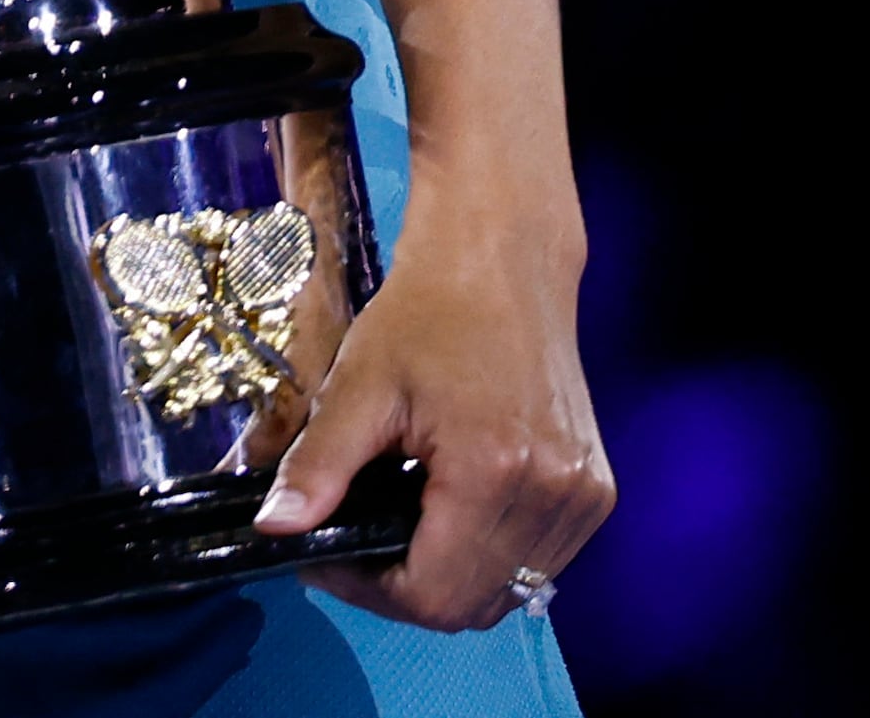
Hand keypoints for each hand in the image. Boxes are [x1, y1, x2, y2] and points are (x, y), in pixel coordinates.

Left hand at [256, 203, 611, 630]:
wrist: (503, 264)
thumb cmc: (427, 313)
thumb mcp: (357, 386)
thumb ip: (318, 466)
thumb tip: (274, 528)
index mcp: (496, 472)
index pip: (434, 594)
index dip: (370, 591)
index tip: (324, 558)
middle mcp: (556, 495)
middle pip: (473, 605)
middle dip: (403, 590)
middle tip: (350, 545)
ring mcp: (585, 497)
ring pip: (509, 591)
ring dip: (447, 579)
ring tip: (393, 528)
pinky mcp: (596, 491)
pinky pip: (537, 562)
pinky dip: (487, 558)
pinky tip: (443, 515)